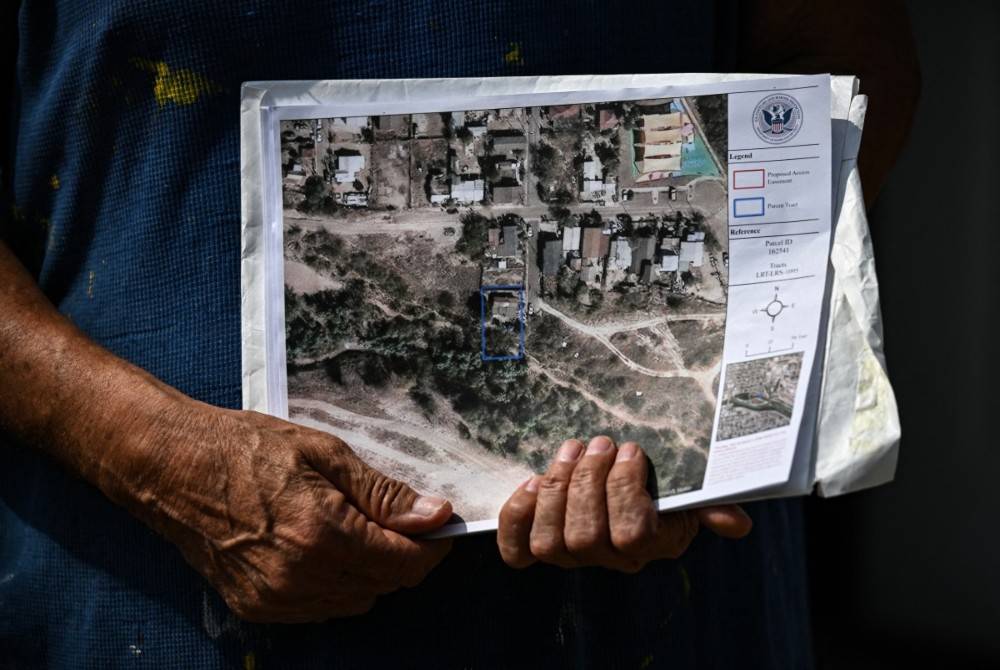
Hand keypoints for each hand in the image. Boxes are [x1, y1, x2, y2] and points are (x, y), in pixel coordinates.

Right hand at [115, 400, 453, 622]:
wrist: (172, 467)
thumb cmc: (246, 448)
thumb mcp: (325, 453)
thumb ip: (383, 493)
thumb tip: (435, 515)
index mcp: (322, 534)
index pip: (405, 563)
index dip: (432, 545)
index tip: (438, 525)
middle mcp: (300, 577)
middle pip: (385, 585)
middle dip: (402, 555)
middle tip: (396, 517)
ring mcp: (275, 599)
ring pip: (357, 601)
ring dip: (370, 571)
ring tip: (354, 526)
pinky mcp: (256, 608)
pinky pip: (321, 608)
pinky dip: (336, 584)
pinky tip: (323, 548)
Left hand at [497, 436, 751, 571]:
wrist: (619, 485)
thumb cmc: (658, 484)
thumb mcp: (689, 491)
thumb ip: (710, 505)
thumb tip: (736, 523)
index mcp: (648, 546)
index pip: (632, 535)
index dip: (626, 490)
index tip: (632, 449)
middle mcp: (607, 559)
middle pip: (585, 537)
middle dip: (588, 483)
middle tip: (598, 442)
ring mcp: (569, 556)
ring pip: (550, 543)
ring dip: (557, 490)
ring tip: (571, 451)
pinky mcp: (534, 547)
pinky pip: (516, 550)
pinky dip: (518, 515)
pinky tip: (532, 482)